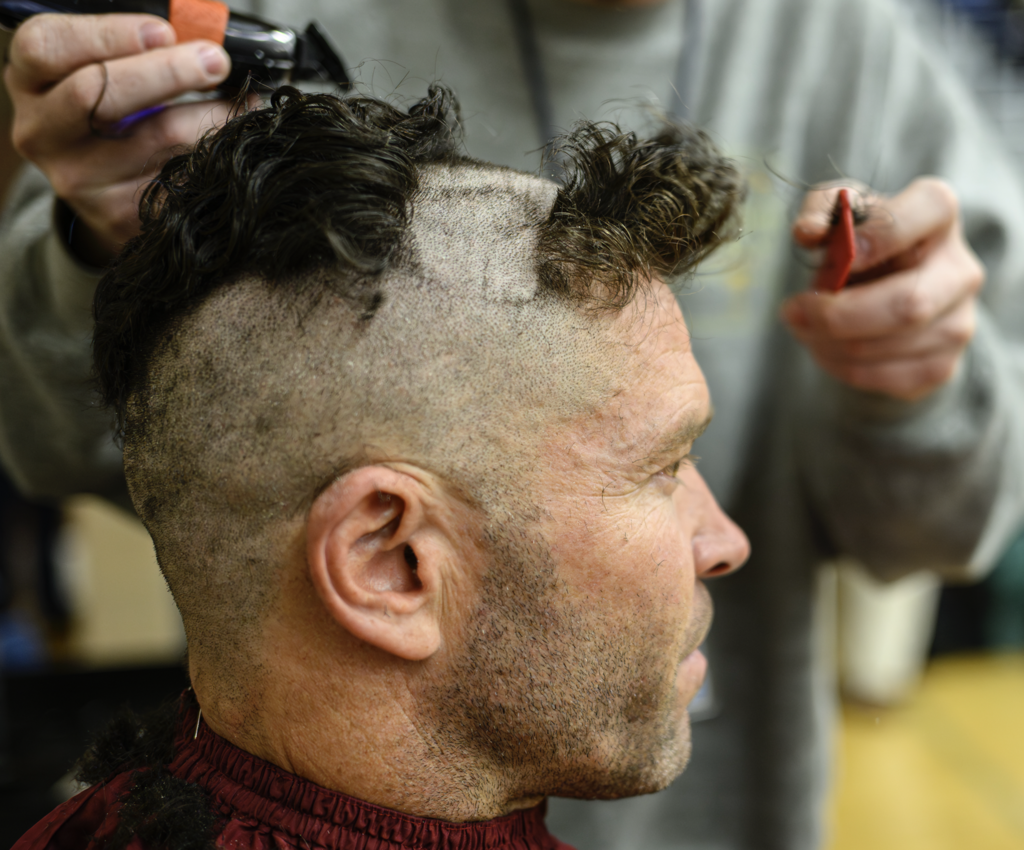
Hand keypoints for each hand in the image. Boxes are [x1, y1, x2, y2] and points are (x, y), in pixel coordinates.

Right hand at [4, 13, 231, 265]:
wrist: (109, 187)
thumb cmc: (114, 108)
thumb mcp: (105, 69)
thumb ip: (139, 48)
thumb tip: (202, 35)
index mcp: (30, 79)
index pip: (49, 47)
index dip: (108, 35)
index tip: (163, 31)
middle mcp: (43, 132)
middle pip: (97, 93)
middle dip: (167, 72)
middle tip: (214, 61)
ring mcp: (78, 179)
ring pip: (158, 139)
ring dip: (211, 116)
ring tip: (242, 102)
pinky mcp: (119, 215)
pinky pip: (183, 178)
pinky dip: (218, 156)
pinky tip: (235, 143)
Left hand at [782, 178, 983, 401]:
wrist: (882, 295)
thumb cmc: (858, 248)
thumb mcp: (838, 216)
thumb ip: (820, 210)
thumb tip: (808, 232)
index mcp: (938, 215)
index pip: (929, 210)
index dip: (885, 235)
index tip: (845, 256)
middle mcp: (961, 270)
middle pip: (910, 304)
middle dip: (838, 315)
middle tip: (792, 312)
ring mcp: (958, 322)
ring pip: (891, 346)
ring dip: (829, 343)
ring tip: (803, 328)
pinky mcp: (941, 365)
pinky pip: (884, 376)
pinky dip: (841, 366)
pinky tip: (825, 349)